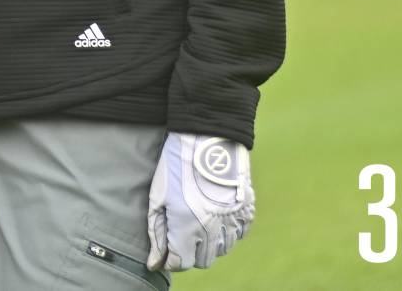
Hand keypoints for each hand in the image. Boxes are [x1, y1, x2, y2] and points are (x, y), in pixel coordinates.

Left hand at [147, 132, 253, 270]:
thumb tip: (154, 262)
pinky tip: (217, 218)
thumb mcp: (158, 197)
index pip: (182, 262)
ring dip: (209, 244)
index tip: (166, 252)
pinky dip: (228, 232)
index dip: (171, 260)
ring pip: (222, 250)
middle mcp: (213, 228)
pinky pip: (239, 234)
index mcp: (187, 226)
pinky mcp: (247, 210)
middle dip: (189, 253)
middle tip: (180, 236)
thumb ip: (157, 233)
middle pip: (203, 260)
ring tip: (197, 225)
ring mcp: (232, 220)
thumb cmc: (176, 166)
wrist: (207, 138)